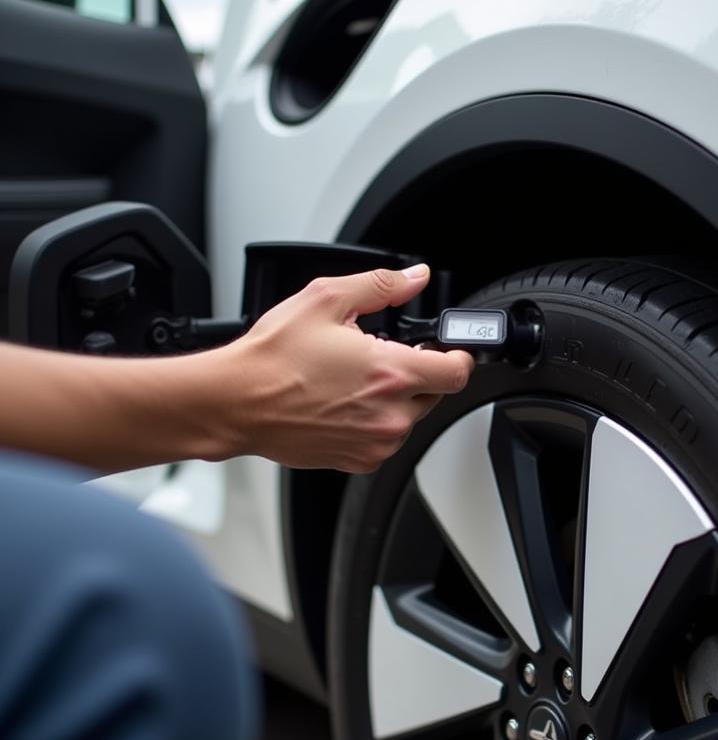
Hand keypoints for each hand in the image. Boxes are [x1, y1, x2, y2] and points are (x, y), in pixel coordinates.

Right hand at [222, 264, 473, 471]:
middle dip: (416, 373)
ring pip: (410, 417)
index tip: (446, 349)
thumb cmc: (273, 358)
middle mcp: (390, 414)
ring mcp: (377, 442)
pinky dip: (374, 422)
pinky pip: (386, 439)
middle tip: (379, 357)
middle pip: (435, 394)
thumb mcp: (326, 299)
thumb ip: (381, 285)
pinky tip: (344, 403)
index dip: (456, 356)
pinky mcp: (361, 460)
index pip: (457, 372)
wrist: (237, 403)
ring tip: (354, 381)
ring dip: (395, 399)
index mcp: (391, 373)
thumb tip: (415, 279)